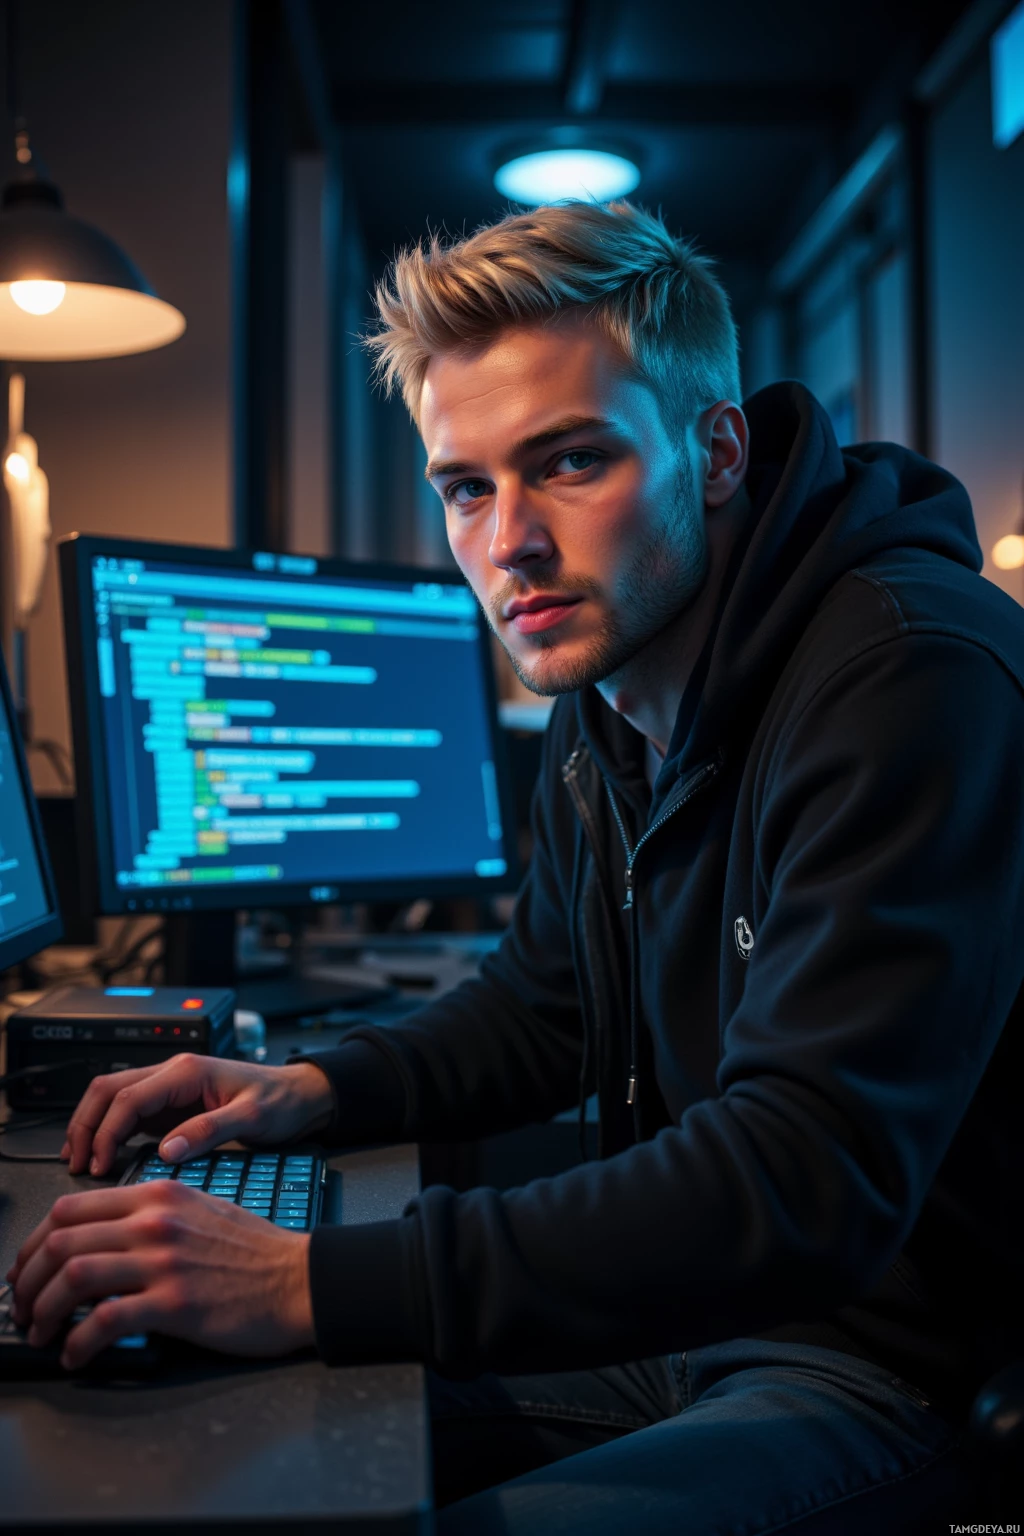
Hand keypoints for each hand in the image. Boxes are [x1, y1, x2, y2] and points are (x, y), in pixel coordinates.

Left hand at [5, 1181, 313, 1367]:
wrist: (298, 1279)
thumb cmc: (255, 1252)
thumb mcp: (201, 1210)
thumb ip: (153, 1216)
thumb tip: (104, 1240)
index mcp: (158, 1196)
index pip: (71, 1207)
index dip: (34, 1241)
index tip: (26, 1267)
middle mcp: (155, 1221)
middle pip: (62, 1240)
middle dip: (28, 1278)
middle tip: (21, 1305)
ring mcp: (164, 1261)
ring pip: (74, 1275)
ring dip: (42, 1310)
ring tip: (37, 1331)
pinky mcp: (174, 1303)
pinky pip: (104, 1321)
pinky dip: (77, 1342)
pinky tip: (75, 1354)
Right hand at [62, 1054, 333, 1176]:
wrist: (301, 1096)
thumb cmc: (281, 1102)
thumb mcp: (252, 1118)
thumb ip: (210, 1130)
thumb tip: (167, 1150)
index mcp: (187, 1072)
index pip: (129, 1097)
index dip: (107, 1131)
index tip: (99, 1164)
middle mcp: (172, 1074)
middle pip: (109, 1090)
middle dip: (86, 1124)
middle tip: (77, 1162)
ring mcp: (169, 1089)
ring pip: (113, 1098)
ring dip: (92, 1126)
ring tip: (79, 1160)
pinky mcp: (171, 1105)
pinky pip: (129, 1113)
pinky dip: (109, 1131)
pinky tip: (101, 1154)